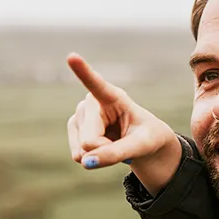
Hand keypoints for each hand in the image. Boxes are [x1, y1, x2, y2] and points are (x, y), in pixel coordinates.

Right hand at [64, 53, 179, 190]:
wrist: (142, 143)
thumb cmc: (147, 137)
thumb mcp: (141, 146)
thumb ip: (116, 153)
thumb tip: (86, 162)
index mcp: (113, 97)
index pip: (97, 84)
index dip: (83, 71)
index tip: (71, 57)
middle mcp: (91, 102)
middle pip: (90, 140)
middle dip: (105, 151)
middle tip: (122, 144)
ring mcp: (79, 115)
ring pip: (83, 150)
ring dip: (99, 156)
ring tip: (113, 143)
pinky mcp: (73, 128)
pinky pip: (79, 156)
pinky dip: (93, 160)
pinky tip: (102, 147)